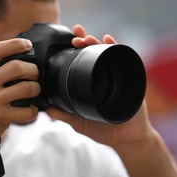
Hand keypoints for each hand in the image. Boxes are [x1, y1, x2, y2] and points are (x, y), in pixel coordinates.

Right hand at [0, 39, 39, 139]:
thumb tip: (18, 52)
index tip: (28, 45)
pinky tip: (30, 108)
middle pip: (17, 67)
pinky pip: (28, 110)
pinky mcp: (0, 117)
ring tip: (34, 90)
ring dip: (36, 88)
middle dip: (32, 70)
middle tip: (34, 74)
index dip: (14, 44)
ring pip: (26, 88)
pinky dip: (34, 110)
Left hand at [47, 25, 153, 147]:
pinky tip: (108, 40)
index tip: (67, 41)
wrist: (127, 139)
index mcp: (91, 84)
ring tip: (88, 38)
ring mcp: (117, 76)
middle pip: (94, 54)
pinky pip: (123, 59)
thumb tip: (47, 110)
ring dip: (97, 42)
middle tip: (76, 36)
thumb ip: (65, 115)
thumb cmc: (104, 131)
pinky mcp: (129, 78)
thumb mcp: (80, 123)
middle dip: (85, 42)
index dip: (75, 51)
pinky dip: (116, 47)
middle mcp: (104, 77)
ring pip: (107, 53)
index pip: (82, 63)